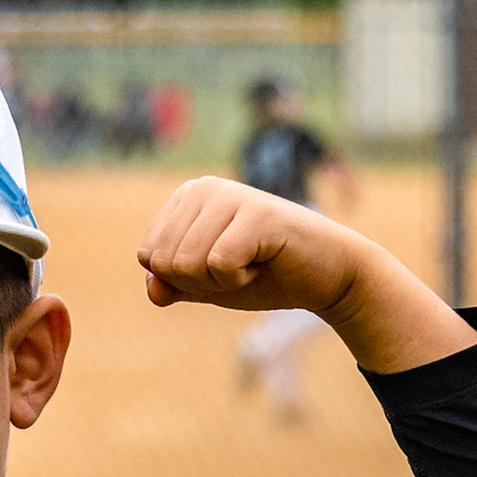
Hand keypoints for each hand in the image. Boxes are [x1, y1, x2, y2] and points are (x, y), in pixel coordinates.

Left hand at [139, 176, 476, 373]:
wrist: (328, 277)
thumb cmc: (267, 276)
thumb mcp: (207, 285)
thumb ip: (173, 285)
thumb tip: (153, 290)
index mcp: (186, 197)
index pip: (149, 257)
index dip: (184, 279)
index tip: (221, 266)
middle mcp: (203, 187)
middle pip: (163, 262)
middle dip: (200, 281)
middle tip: (240, 267)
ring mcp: (230, 196)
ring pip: (186, 265)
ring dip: (221, 281)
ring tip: (253, 263)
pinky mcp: (256, 213)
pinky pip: (217, 266)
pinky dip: (239, 280)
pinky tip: (265, 262)